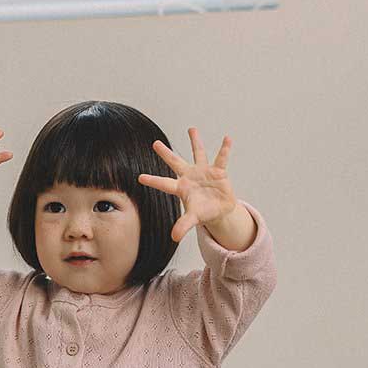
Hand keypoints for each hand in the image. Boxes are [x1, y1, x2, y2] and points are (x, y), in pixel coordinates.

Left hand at [138, 128, 237, 244]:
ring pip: (198, 154)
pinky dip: (225, 149)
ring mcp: (203, 172)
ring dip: (195, 142)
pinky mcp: (218, 171)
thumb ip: (183, 225)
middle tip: (155, 143)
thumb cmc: (203, 212)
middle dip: (166, 154)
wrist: (219, 209)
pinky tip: (227, 138)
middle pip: (175, 163)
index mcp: (181, 188)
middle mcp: (190, 177)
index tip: (140, 177)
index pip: (164, 184)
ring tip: (191, 129)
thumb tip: (174, 237)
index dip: (153, 181)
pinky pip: (222, 158)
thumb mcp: (193, 219)